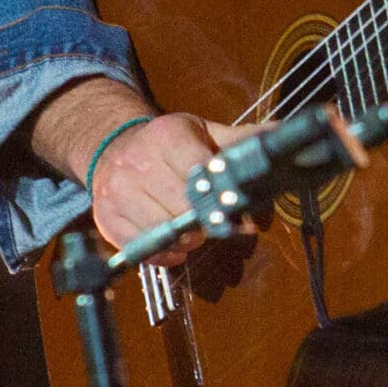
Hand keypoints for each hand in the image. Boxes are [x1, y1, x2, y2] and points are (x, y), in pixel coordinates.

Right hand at [88, 111, 261, 264]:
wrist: (113, 148)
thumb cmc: (169, 144)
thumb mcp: (204, 132)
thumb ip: (241, 140)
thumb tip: (282, 135)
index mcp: (165, 136)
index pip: (198, 173)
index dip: (220, 195)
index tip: (237, 207)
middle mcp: (135, 162)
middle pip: (181, 207)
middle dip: (206, 220)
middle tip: (221, 223)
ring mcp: (116, 192)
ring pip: (162, 231)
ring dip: (187, 240)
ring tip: (198, 233)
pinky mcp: (105, 219)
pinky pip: (141, 248)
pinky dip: (164, 254)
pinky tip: (177, 246)